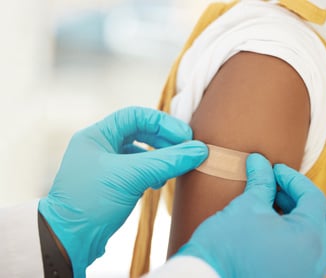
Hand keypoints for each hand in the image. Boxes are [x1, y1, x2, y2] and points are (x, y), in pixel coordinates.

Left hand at [38, 106, 207, 276]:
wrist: (68, 241)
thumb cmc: (90, 202)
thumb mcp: (132, 176)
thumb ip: (167, 161)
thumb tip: (199, 150)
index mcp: (97, 136)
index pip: (136, 116)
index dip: (163, 123)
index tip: (185, 136)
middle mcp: (99, 147)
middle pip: (139, 132)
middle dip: (164, 140)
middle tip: (185, 149)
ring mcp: (104, 166)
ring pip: (139, 152)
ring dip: (159, 157)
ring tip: (175, 167)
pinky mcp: (110, 185)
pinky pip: (136, 170)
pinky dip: (152, 172)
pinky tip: (159, 182)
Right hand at [177, 154, 325, 277]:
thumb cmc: (226, 246)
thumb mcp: (247, 206)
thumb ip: (261, 181)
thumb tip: (260, 161)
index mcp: (310, 239)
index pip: (313, 198)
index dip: (293, 178)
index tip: (274, 169)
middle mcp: (317, 261)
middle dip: (313, 200)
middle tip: (287, 189)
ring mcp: (308, 276)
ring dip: (310, 219)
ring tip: (281, 206)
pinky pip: (313, 257)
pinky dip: (303, 238)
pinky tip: (278, 227)